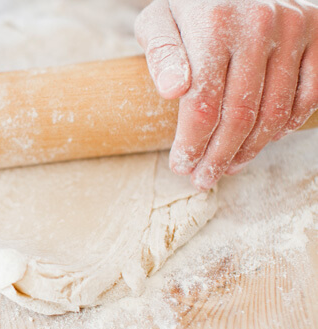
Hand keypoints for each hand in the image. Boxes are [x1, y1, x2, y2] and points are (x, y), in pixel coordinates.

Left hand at [135, 0, 317, 188]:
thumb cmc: (190, 5)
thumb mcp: (159, 20)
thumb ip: (161, 54)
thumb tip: (172, 91)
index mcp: (214, 24)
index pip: (204, 102)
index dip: (192, 143)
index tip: (180, 166)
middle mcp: (259, 25)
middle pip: (241, 114)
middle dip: (220, 155)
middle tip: (204, 178)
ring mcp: (294, 29)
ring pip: (277, 110)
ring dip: (252, 147)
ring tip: (230, 165)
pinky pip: (310, 94)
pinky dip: (289, 124)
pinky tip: (265, 139)